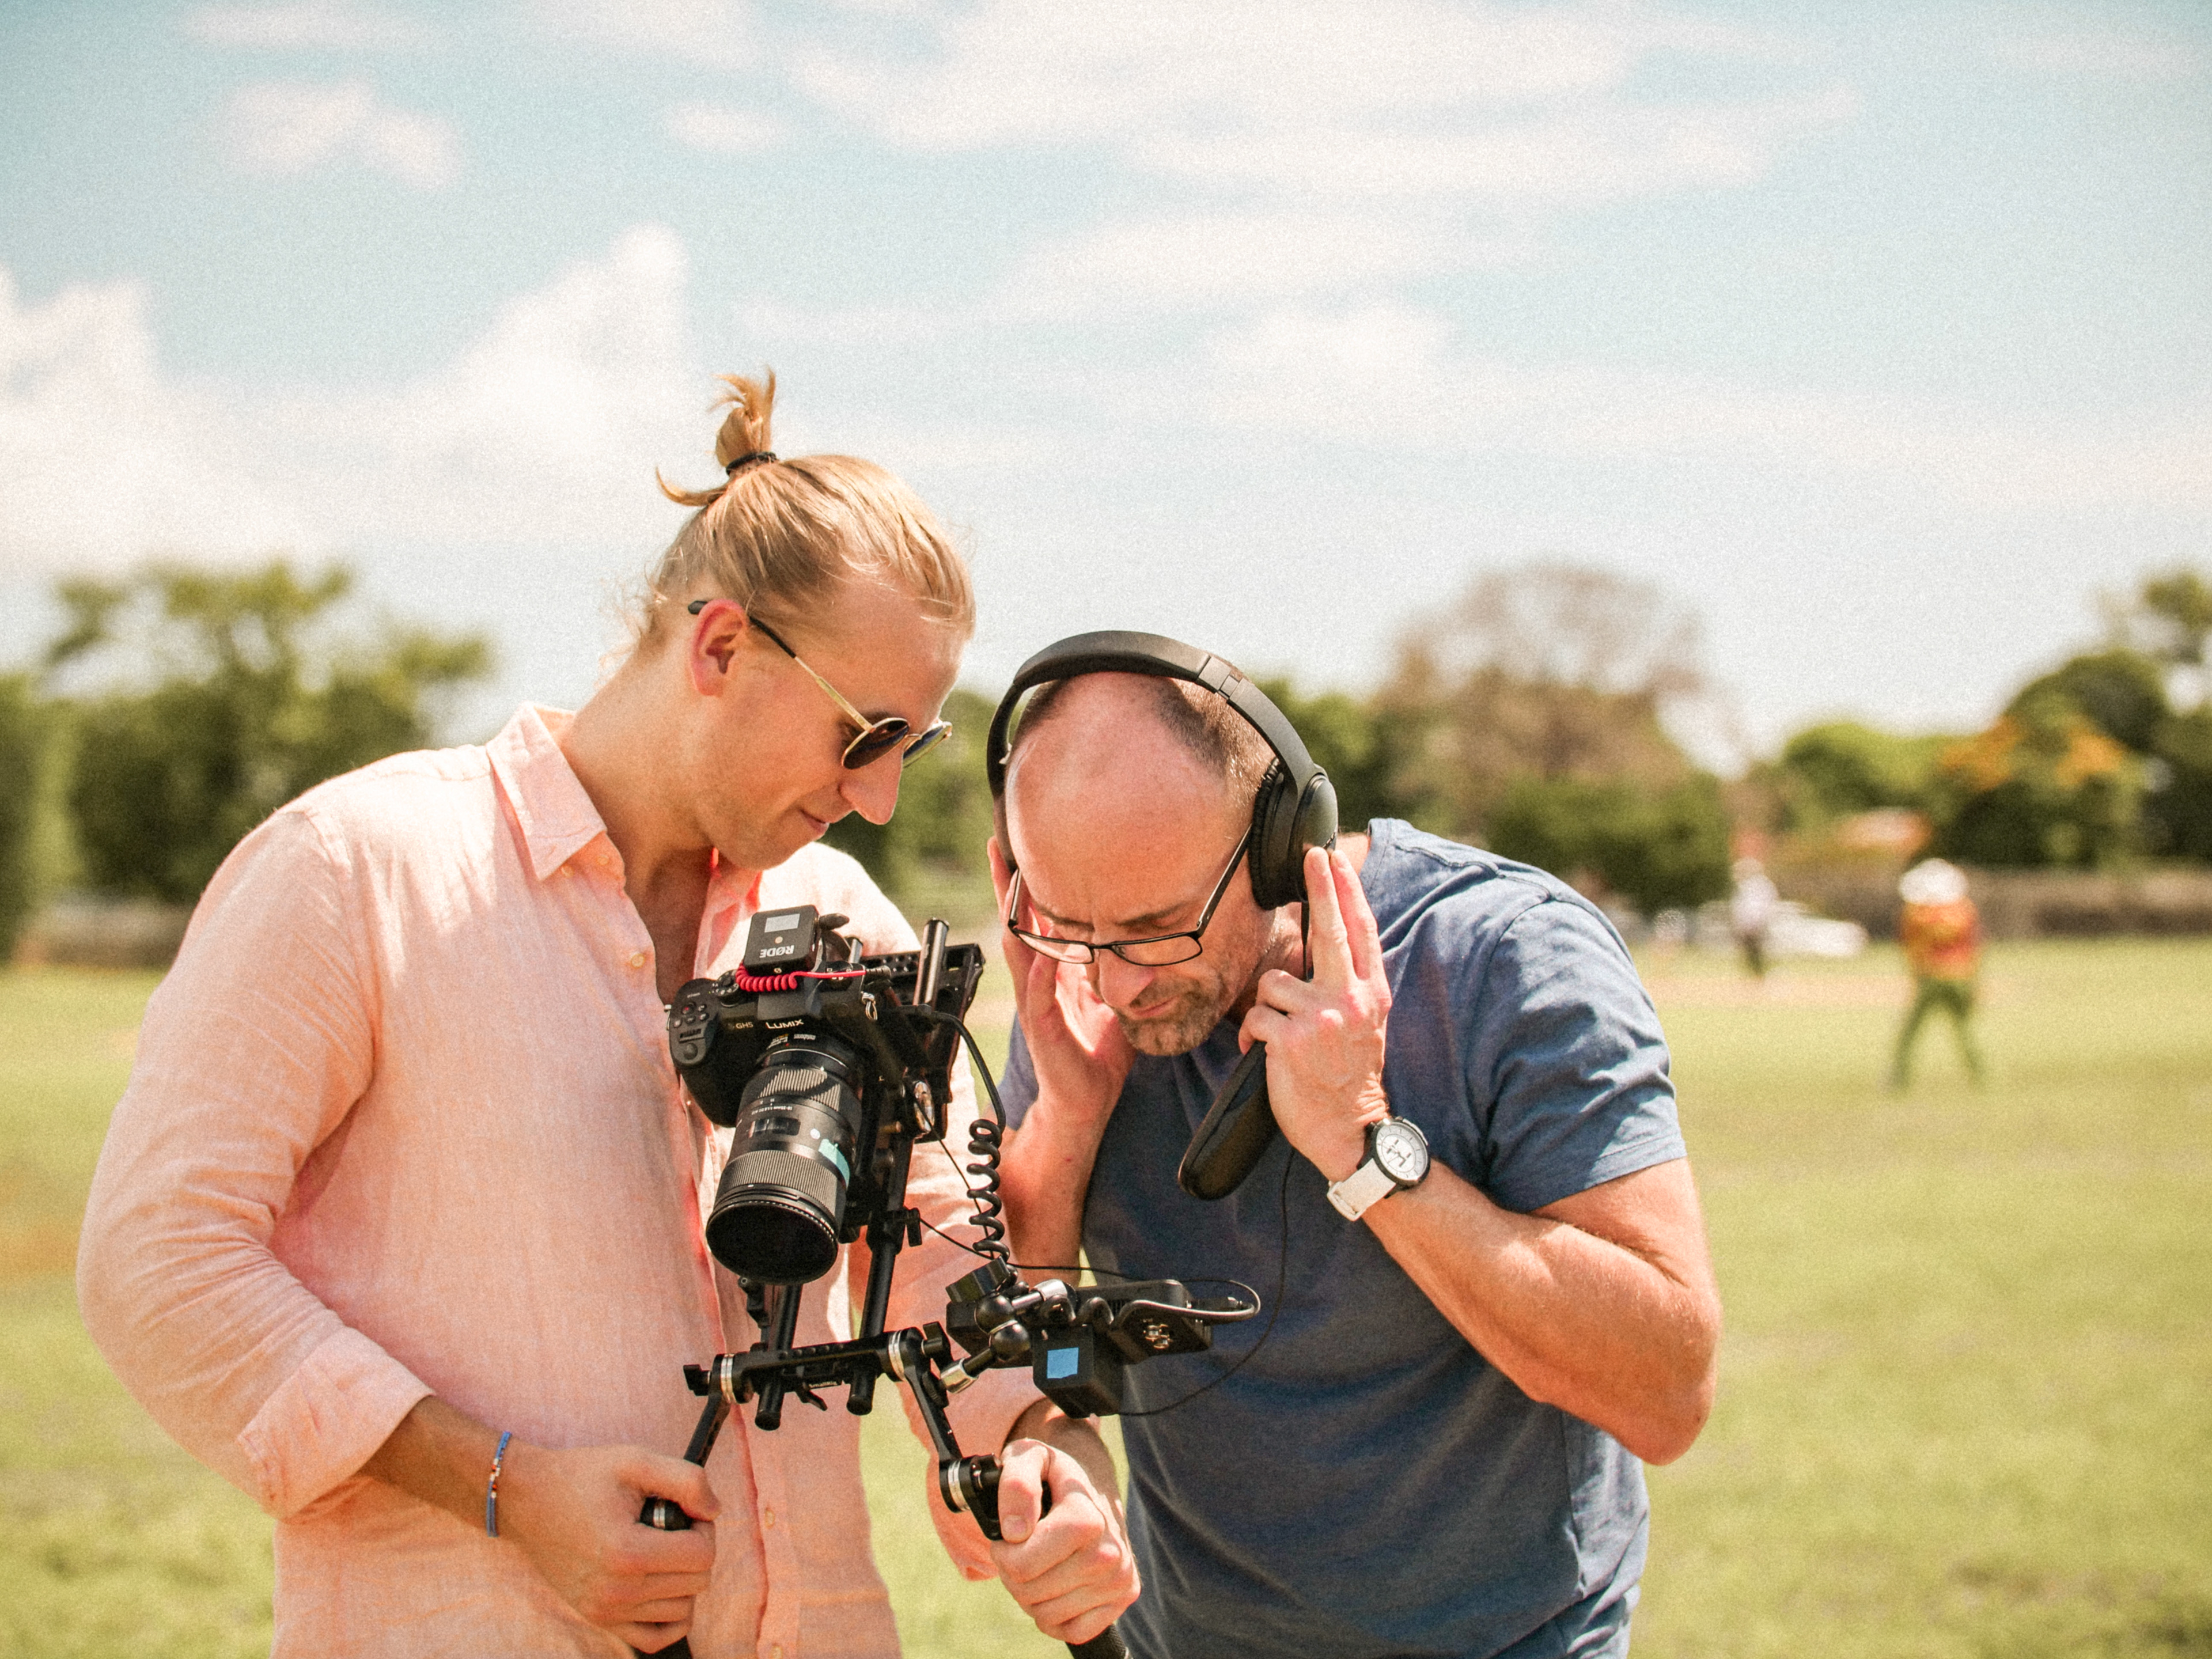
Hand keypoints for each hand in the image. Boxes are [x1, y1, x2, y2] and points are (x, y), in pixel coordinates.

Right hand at [496, 1441, 719, 1651]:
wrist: (527, 1499)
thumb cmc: (582, 1476)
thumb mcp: (636, 1461)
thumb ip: (687, 1481)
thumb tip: (715, 1511)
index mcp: (628, 1553)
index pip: (703, 1555)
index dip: (704, 1526)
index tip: (685, 1510)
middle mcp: (617, 1591)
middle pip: (697, 1583)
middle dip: (695, 1548)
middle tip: (672, 1525)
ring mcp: (605, 1611)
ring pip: (682, 1610)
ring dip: (683, 1579)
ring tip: (659, 1549)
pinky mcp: (598, 1619)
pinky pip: (654, 1638)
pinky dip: (669, 1617)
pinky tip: (662, 1585)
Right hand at [990, 838, 1132, 1129]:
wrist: (1083, 1105)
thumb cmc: (1097, 1055)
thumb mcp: (1113, 1000)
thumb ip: (1117, 969)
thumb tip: (1143, 938)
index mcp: (1054, 972)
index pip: (1038, 919)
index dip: (1029, 884)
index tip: (1026, 846)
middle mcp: (1038, 982)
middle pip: (1017, 923)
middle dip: (1006, 885)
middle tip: (998, 844)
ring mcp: (1034, 1004)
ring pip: (1018, 951)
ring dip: (1013, 916)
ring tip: (1009, 881)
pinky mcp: (1040, 1028)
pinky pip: (1037, 995)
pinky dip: (1039, 972)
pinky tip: (1041, 952)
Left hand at [990, 1438, 1139, 1644]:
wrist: (1093, 1484)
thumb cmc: (1053, 1475)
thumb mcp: (1026, 1458)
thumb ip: (1015, 1484)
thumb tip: (1014, 1531)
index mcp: (1086, 1520)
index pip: (1021, 1566)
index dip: (1003, 1552)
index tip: (1011, 1533)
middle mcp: (1109, 1553)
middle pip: (1030, 1593)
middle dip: (1014, 1573)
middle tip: (1023, 1548)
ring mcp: (1119, 1578)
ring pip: (1047, 1616)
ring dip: (1032, 1594)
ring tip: (1040, 1562)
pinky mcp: (1124, 1596)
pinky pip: (1073, 1632)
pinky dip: (1056, 1616)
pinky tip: (1057, 1584)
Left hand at [1241, 844, 1392, 1181]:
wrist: (1351, 1129)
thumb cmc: (1350, 1074)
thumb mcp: (1365, 1023)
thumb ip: (1348, 985)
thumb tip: (1326, 945)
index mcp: (1371, 993)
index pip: (1360, 932)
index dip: (1346, 892)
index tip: (1331, 860)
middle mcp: (1351, 999)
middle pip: (1330, 930)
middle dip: (1320, 887)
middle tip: (1311, 855)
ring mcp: (1323, 1017)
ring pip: (1273, 983)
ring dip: (1267, 1009)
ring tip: (1281, 1037)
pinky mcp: (1292, 1038)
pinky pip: (1256, 1017)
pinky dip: (1253, 1035)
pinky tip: (1266, 1054)